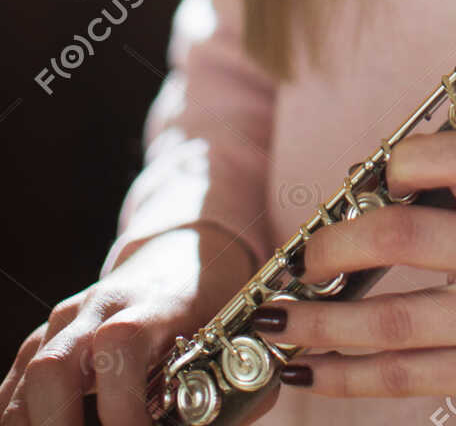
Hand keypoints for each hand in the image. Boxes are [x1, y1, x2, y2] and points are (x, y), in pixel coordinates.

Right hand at [0, 226, 269, 425]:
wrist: (182, 248)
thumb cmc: (212, 297)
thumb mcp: (232, 331)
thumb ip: (228, 389)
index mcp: (151, 303)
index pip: (121, 346)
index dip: (124, 407)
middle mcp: (98, 309)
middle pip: (52, 367)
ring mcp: (65, 323)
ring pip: (25, 379)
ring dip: (35, 424)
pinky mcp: (45, 340)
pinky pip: (14, 386)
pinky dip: (21, 418)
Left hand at [249, 127, 455, 424]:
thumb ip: (452, 190)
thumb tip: (359, 191)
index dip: (413, 158)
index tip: (371, 174)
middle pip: (408, 238)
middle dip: (339, 247)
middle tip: (305, 259)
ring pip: (393, 323)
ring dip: (322, 323)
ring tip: (281, 319)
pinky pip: (403, 378)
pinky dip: (345, 376)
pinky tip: (309, 370)